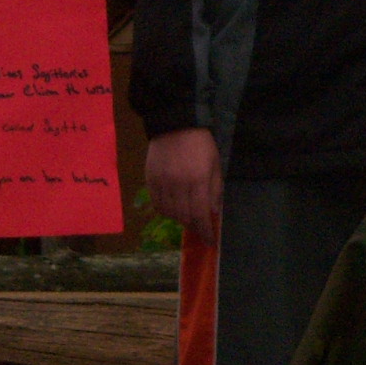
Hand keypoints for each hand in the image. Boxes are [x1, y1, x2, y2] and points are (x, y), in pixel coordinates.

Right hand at [144, 128, 221, 242]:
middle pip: (184, 216)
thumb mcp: (215, 164)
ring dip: (179, 219)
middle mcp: (178, 184)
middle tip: (200, 228)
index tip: (210, 241)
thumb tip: (213, 212)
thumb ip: (215, 189)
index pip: (201, 214)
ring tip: (187, 216)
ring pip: (169, 212)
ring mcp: (162, 182)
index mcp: (198, 180)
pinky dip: (165, 211)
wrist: (176, 123)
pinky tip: (172, 208)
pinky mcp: (150, 179)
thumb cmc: (201, 143)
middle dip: (194, 226)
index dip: (206, 231)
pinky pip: (156, 203)